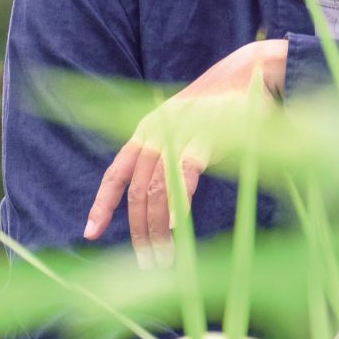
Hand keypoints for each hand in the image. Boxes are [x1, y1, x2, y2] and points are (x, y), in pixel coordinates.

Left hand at [84, 38, 287, 265]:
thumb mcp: (183, 128)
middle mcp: (155, 132)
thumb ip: (168, 156)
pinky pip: (185, 174)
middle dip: (140, 230)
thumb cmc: (219, 109)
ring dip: (158, 227)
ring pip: (157, 188)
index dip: (102, 204)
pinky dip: (178, 202)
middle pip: (137, 191)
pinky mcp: (206, 136)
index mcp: (145, 131)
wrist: (248, 74)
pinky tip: (176, 228)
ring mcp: (179, 133)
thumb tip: (161, 200)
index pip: (115, 173)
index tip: (90, 233)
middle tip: (148, 264)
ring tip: (164, 258)